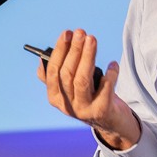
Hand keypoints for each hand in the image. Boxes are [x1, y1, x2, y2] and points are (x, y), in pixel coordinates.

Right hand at [38, 29, 141, 150]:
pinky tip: (113, 64)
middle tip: (81, 33)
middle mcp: (66, 105)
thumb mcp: (70, 89)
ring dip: (88, 57)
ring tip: (92, 40)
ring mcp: (84, 110)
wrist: (112, 123)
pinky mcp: (102, 111)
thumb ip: (57, 76)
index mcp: (55, 97)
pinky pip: (105, 88)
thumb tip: (43, 57)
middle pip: (67, 74)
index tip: (67, 34)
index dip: (59, 51)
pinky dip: (110, 74)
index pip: (52, 71)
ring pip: (82, 80)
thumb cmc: (91, 98)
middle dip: (74, 50)